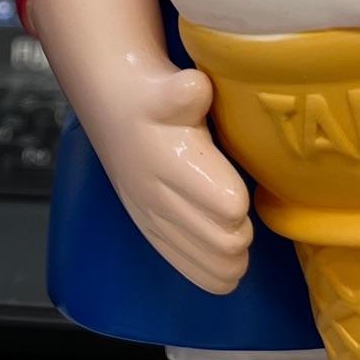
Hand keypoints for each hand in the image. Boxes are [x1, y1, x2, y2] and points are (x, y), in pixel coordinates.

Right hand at [95, 67, 252, 295]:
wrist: (115, 111)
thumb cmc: (155, 98)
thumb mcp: (168, 87)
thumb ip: (183, 93)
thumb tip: (196, 86)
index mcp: (169, 165)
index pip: (228, 207)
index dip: (243, 200)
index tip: (242, 184)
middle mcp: (159, 200)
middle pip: (227, 243)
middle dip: (243, 231)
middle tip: (244, 211)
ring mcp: (154, 222)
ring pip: (215, 266)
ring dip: (234, 256)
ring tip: (235, 232)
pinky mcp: (152, 235)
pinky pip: (193, 272)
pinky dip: (216, 271)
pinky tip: (224, 257)